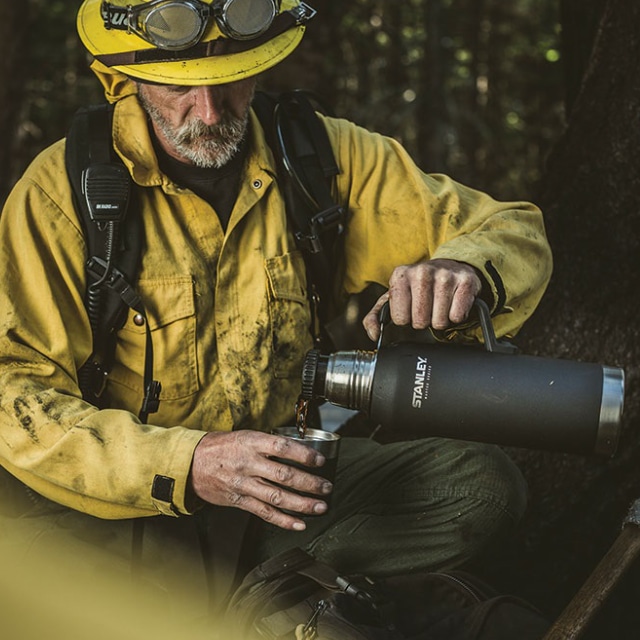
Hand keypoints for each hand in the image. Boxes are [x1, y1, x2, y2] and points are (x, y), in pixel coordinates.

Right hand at [190, 430, 332, 530]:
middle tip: (327, 487)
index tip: (320, 461)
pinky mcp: (239, 501)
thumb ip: (269, 444)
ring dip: (302, 504)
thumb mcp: (246, 436)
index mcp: (252, 442)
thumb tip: (299, 450)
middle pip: (284, 475)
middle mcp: (248, 463)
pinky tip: (299, 523)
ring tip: (320, 507)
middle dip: (309, 483)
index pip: (282, 447)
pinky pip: (264, 513)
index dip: (303, 455)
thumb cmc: (222, 446)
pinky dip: (284, 520)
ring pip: (277, 497)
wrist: (191, 462)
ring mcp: (243, 484)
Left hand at [363, 259, 481, 340]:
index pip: (400, 318)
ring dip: (439, 319)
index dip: (405, 318)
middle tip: (427, 308)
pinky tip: (452, 304)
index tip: (410, 308)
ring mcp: (445, 275)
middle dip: (423, 320)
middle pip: (420, 321)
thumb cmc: (418, 287)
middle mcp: (422, 272)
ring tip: (439, 305)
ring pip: (440, 321)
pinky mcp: (466, 281)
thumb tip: (374, 334)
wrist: (449, 267)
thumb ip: (375, 316)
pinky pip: (457, 316)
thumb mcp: (393, 298)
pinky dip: (455, 316)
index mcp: (400, 276)